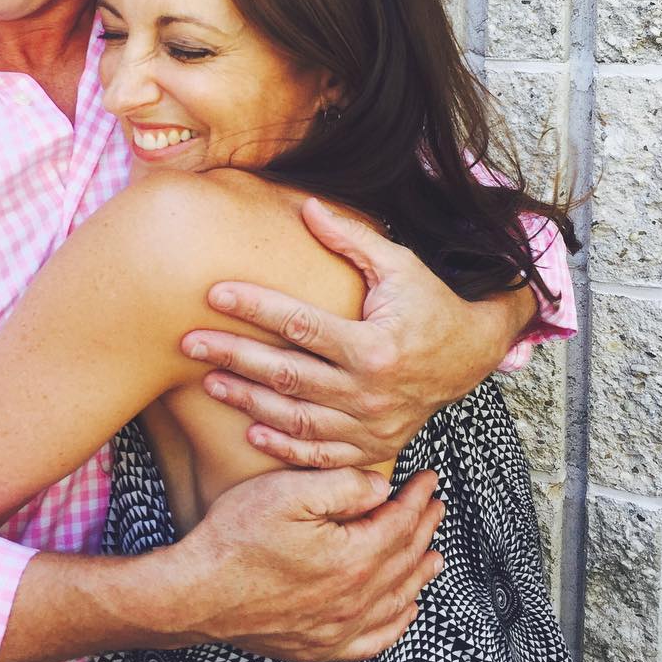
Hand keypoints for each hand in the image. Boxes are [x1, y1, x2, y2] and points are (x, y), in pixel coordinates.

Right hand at [178, 466, 444, 660]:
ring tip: (434, 555)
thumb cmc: (237, 538)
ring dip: (419, 574)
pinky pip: (373, 640)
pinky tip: (403, 610)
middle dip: (424, 529)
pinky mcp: (319, 645)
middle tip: (436, 507)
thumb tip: (382, 488)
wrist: (197, 592)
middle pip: (404, 560)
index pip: (400, 523)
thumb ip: (343, 485)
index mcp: (353, 559)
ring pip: (397, 601)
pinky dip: (396, 623)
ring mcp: (338, 629)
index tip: (429, 479)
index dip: (418, 498)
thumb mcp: (289, 492)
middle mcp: (354, 600)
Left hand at [182, 198, 533, 467]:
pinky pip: (321, 455)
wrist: (471, 356)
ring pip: (296, 419)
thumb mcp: (398, 266)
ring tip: (209, 382)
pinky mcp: (372, 447)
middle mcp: (370, 391)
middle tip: (189, 342)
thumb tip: (307, 206)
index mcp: (374, 345)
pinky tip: (250, 431)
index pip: (300, 325)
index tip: (215, 294)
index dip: (255, 308)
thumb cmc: (430, 303)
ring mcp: (371, 426)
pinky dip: (284, 447)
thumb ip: (352, 239)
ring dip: (248, 402)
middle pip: (288, 375)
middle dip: (234, 358)